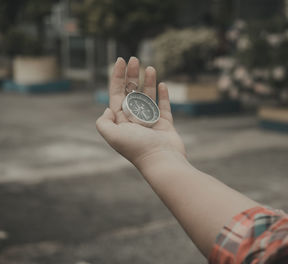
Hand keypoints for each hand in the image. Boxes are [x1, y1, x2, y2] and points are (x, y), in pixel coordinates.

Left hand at [96, 57, 185, 171]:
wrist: (162, 160)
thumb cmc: (137, 148)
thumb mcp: (112, 135)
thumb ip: (103, 122)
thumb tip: (107, 108)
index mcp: (121, 121)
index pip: (117, 94)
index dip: (117, 77)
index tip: (121, 60)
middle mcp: (135, 120)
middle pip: (132, 92)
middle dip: (132, 75)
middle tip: (135, 59)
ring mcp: (151, 122)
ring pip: (148, 97)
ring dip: (148, 81)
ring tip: (150, 67)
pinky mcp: (166, 124)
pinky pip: (164, 106)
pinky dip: (163, 95)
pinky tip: (162, 84)